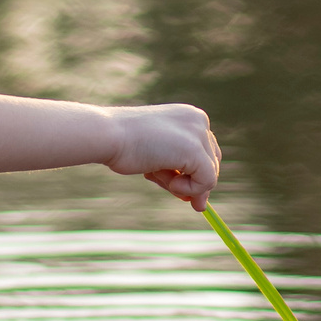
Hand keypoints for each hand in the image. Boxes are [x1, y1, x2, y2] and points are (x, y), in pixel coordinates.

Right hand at [104, 103, 220, 209]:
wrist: (109, 135)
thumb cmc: (124, 145)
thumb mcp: (157, 157)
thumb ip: (178, 173)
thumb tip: (201, 204)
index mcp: (188, 117)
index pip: (205, 150)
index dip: (195, 173)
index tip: (179, 187)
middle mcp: (198, 121)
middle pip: (212, 162)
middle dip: (194, 182)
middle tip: (175, 192)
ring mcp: (198, 134)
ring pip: (209, 174)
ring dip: (184, 185)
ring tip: (156, 174)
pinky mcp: (196, 150)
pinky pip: (208, 182)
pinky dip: (190, 190)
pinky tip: (170, 183)